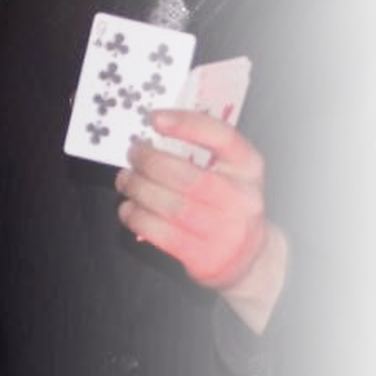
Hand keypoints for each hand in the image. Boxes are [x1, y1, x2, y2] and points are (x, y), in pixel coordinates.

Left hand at [115, 110, 283, 317]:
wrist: (248, 257)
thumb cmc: (228, 207)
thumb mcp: (230, 174)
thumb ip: (202, 155)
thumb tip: (151, 138)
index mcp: (249, 169)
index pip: (223, 138)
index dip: (187, 125)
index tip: (155, 118)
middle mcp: (243, 199)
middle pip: (188, 177)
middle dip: (150, 163)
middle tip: (133, 154)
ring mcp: (226, 232)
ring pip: (171, 207)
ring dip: (138, 190)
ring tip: (126, 181)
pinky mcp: (206, 257)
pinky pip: (161, 234)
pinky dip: (137, 217)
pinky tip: (129, 209)